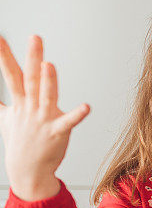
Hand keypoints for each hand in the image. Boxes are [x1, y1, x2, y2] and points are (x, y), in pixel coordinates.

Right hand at [0, 36, 89, 200]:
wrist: (27, 170)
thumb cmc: (20, 142)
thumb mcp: (6, 119)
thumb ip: (1, 104)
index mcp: (20, 102)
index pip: (11, 74)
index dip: (5, 55)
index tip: (0, 37)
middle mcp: (30, 108)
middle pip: (30, 78)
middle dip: (32, 58)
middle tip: (35, 37)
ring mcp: (43, 119)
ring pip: (46, 96)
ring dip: (48, 81)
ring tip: (50, 64)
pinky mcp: (57, 131)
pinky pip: (68, 121)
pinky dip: (77, 114)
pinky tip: (87, 106)